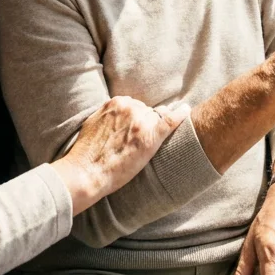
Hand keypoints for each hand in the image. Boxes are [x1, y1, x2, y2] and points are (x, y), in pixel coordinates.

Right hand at [52, 96, 189, 213]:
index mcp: (116, 102)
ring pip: (156, 119)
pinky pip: (170, 121)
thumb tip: (118, 115)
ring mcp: (141, 121)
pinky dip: (181, 115)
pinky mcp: (150, 137)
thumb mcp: (95, 122)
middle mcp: (130, 107)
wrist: (87, 172)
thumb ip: (110, 115)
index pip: (135, 106)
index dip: (137, 119)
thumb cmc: (87, 153)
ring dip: (152, 131)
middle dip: (144, 125)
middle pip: (147, 112)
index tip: (137, 130)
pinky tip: (187, 111)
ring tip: (140, 148)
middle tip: (134, 145)